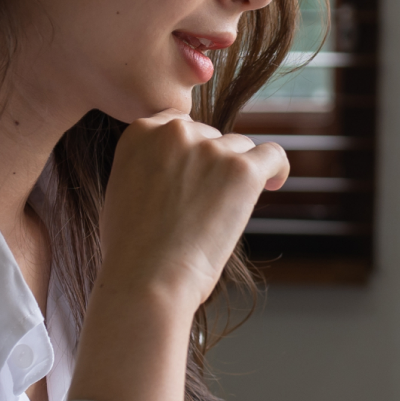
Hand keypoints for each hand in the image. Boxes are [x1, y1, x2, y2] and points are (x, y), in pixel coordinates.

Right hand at [98, 114, 288, 312]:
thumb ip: (149, 164)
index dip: (191, 149)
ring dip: (236, 173)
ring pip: (239, 147)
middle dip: (212, 164)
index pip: (179, 124)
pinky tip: (274, 184)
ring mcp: (210, 148)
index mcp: (140, 132)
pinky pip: (273, 155)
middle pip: (211, 136)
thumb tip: (181, 165)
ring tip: (225, 212)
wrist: (147, 276)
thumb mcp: (123, 188)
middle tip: (206, 205)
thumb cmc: (132, 249)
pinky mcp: (242, 169)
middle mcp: (175, 132)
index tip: (198, 172)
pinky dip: (276, 168)